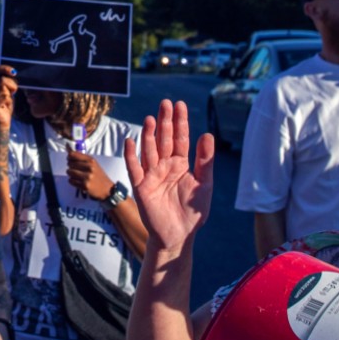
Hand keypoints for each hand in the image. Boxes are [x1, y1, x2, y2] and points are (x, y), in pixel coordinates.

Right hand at [0, 65, 18, 125]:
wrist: (2, 120)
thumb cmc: (6, 104)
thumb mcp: (7, 90)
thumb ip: (8, 81)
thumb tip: (12, 72)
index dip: (4, 68)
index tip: (13, 72)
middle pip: (2, 80)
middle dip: (12, 85)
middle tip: (13, 92)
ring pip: (4, 89)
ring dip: (10, 95)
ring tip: (8, 100)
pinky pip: (5, 98)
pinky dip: (9, 101)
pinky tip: (6, 105)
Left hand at [66, 150, 115, 200]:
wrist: (107, 189)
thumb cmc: (98, 175)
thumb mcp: (93, 164)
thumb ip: (82, 158)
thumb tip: (68, 151)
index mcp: (91, 160)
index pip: (73, 155)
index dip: (69, 157)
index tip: (69, 159)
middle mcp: (89, 167)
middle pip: (70, 164)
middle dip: (70, 167)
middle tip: (74, 169)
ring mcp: (87, 177)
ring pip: (69, 172)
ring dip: (70, 174)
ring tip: (76, 175)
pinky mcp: (84, 185)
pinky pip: (71, 181)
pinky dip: (72, 181)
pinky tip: (77, 181)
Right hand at [123, 99, 213, 251]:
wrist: (179, 236)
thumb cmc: (192, 212)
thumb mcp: (204, 184)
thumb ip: (205, 161)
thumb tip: (207, 135)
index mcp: (180, 164)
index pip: (180, 139)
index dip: (180, 122)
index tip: (180, 105)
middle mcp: (165, 166)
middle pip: (163, 140)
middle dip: (165, 122)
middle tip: (165, 103)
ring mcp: (152, 175)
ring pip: (149, 150)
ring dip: (149, 135)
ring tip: (152, 118)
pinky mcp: (141, 187)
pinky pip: (134, 169)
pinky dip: (131, 155)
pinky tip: (131, 141)